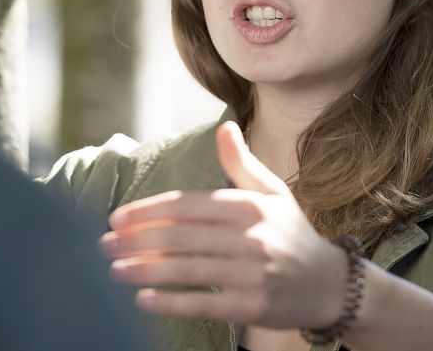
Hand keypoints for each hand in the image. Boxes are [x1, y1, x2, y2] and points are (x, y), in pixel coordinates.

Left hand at [99, 121, 348, 328]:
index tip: (116, 218)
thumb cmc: (292, 234)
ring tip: (114, 271)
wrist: (330, 284)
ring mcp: (253, 273)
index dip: (148, 211)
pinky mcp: (253, 305)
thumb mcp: (272, 192)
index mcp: (248, 205)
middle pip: (181, 237)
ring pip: (187, 270)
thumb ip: (242, 163)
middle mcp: (251, 236)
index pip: (187, 205)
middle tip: (103, 245)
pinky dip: (170, 302)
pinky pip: (204, 303)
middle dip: (137, 240)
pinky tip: (143, 300)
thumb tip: (225, 128)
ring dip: (145, 270)